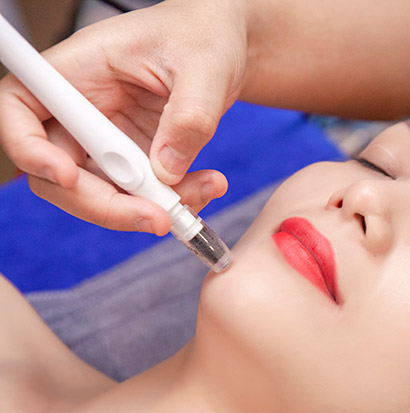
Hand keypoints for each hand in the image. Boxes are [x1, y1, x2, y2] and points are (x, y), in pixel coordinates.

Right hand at [0, 0, 245, 234]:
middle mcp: (83, 111)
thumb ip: (189, 114)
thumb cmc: (203, 35)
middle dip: (105, 205)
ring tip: (206, 188)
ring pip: (103, 195)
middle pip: (58, 173)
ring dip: (149, 208)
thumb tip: (166, 169)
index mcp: (77, 71)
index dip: (30, 150)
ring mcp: (107, 141)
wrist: (226, 47)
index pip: (19, 109)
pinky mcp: (137, 160)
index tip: (67, 175)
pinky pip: (141, 197)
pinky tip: (208, 186)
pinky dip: (174, 202)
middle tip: (157, 217)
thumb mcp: (204, 66)